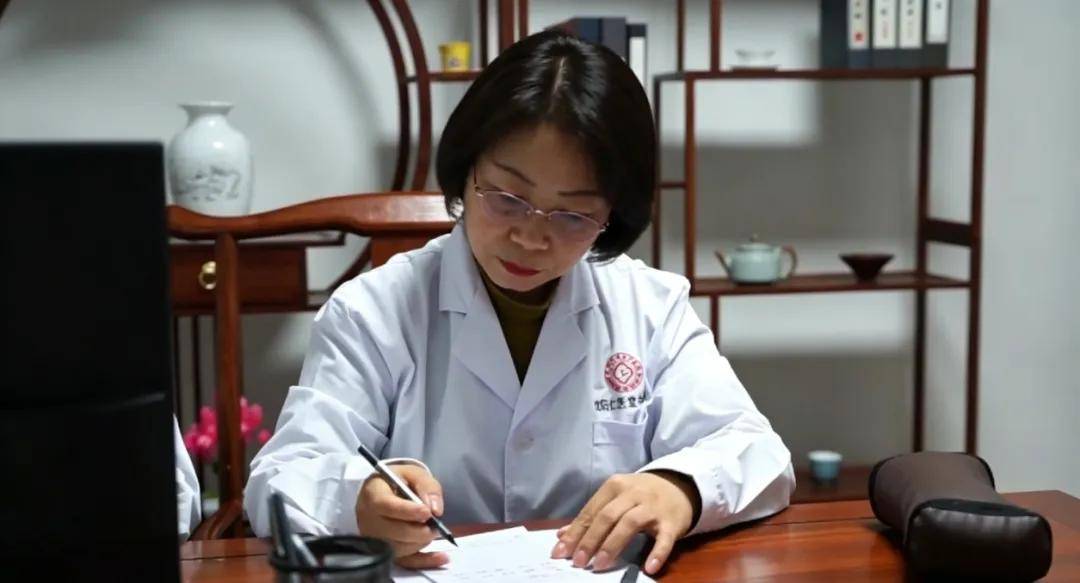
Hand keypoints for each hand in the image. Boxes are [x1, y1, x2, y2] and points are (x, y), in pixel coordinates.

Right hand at [355, 465, 448, 569]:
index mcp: (373, 494)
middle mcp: (368, 518)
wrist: (384, 491)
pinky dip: (424, 560)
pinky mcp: (384, 550)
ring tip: (431, 530)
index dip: (407, 511)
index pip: (386, 506)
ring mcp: (374, 537)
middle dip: (418, 531)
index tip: (427, 512)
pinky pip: (404, 561)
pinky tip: (442, 556)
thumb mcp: (414, 473)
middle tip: (435, 526)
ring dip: (420, 541)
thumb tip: (435, 509)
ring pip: (399, 547)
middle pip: (392, 531)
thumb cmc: (399, 481)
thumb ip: (427, 486)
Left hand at [551, 471, 697, 575]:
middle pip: (607, 516)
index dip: (575, 532)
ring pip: (630, 524)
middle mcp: (633, 493)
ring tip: (600, 564)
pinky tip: (649, 567)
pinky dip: (657, 553)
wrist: (679, 487)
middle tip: (578, 561)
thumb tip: (562, 535)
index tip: (561, 552)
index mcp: (615, 486)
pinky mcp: (671, 522)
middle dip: (590, 540)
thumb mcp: (615, 498)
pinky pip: (664, 538)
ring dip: (613, 545)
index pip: (591, 511)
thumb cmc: (640, 495)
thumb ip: (591, 516)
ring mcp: (653, 507)